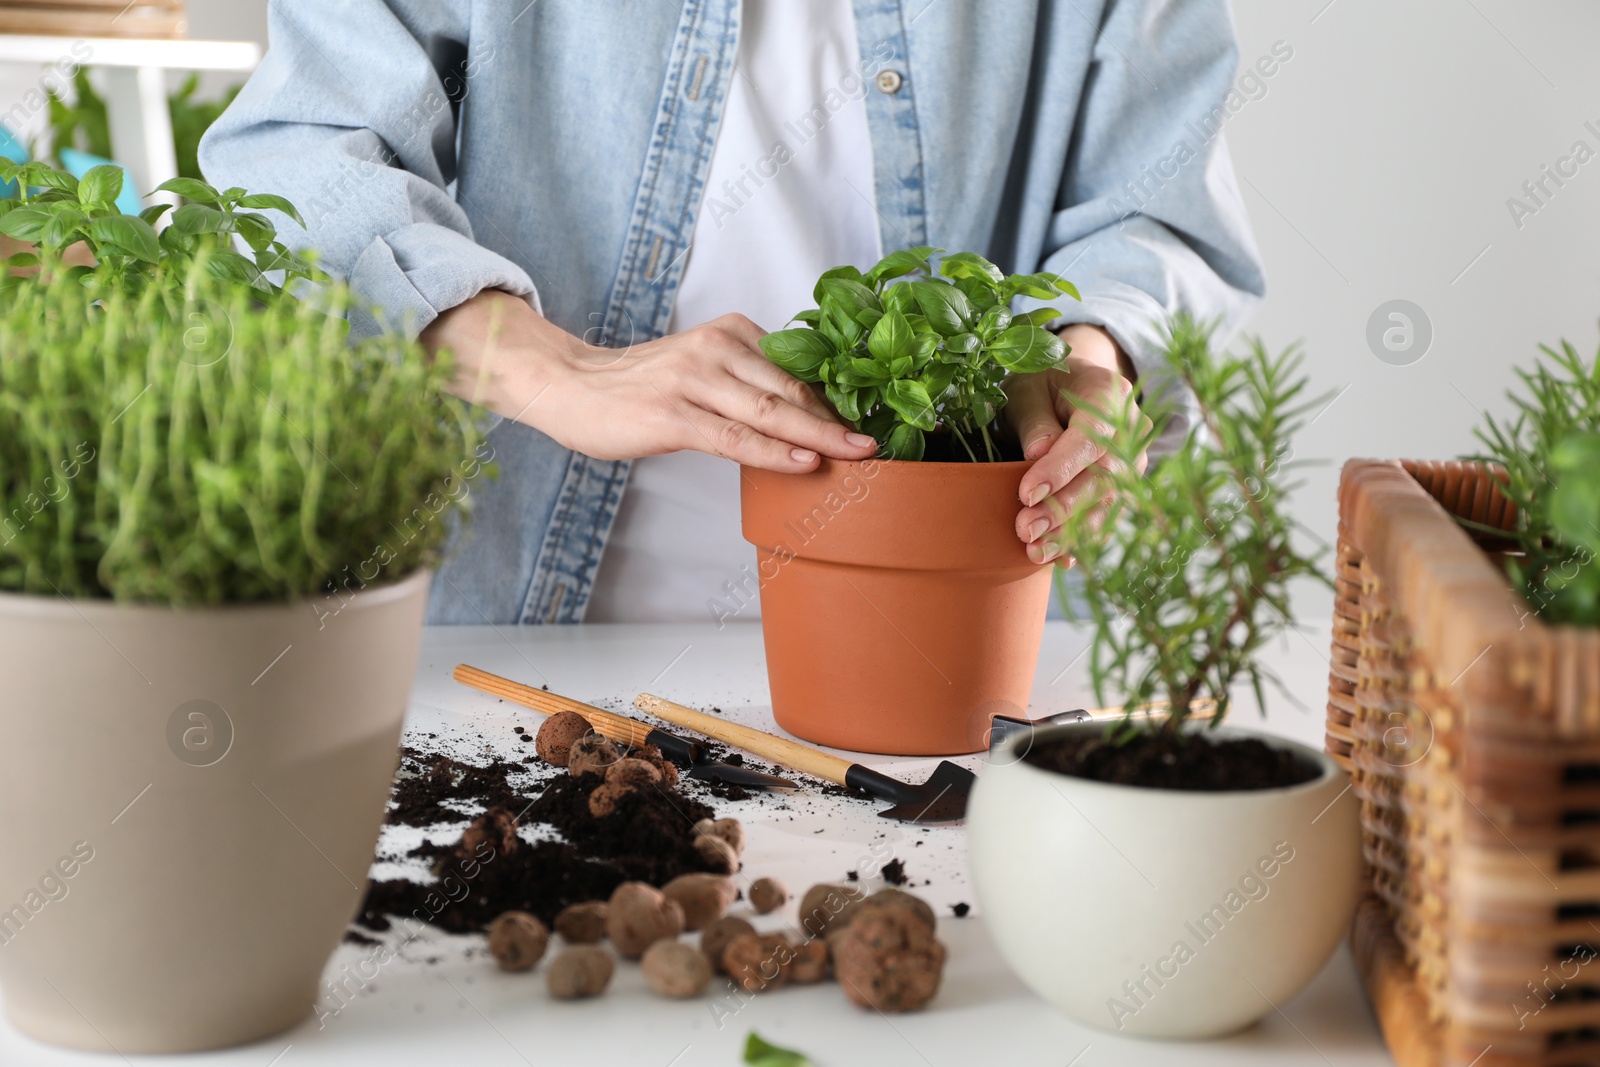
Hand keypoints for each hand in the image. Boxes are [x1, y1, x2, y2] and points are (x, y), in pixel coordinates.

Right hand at [421, 291, 877, 471]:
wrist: (568, 387)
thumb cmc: (637, 388)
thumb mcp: (702, 369)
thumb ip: (750, 383)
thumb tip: (808, 417)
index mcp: (732, 334)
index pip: (799, 369)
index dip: (839, 398)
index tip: (878, 420)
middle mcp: (717, 349)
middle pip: (794, 388)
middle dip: (842, 417)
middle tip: (883, 440)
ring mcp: (694, 380)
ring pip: (771, 411)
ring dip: (821, 434)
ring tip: (860, 454)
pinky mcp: (673, 415)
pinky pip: (735, 437)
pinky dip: (775, 450)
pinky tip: (806, 461)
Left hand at [1005, 324, 1149, 563]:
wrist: (1071, 382)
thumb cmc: (1042, 382)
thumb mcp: (1028, 387)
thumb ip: (1035, 419)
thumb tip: (1038, 454)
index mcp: (1108, 394)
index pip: (1090, 437)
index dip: (1060, 469)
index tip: (1026, 494)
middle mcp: (1130, 430)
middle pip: (1104, 477)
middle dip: (1064, 509)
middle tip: (1025, 530)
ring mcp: (1131, 459)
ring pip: (1108, 503)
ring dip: (1073, 533)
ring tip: (1036, 552)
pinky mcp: (1122, 484)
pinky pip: (1106, 515)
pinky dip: (1083, 539)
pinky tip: (1060, 559)